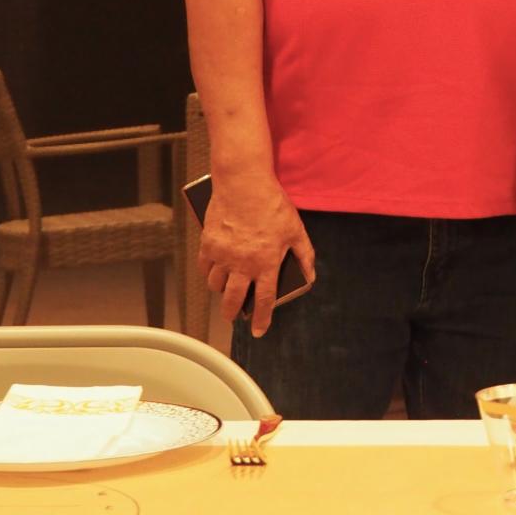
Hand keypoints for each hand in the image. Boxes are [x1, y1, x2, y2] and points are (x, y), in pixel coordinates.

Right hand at [198, 172, 314, 337]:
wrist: (244, 183)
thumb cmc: (272, 204)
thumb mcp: (296, 229)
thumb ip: (304, 254)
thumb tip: (310, 275)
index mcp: (266, 263)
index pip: (264, 300)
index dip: (262, 319)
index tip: (259, 331)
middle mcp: (242, 264)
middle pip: (233, 301)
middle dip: (233, 313)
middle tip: (234, 315)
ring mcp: (222, 256)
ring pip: (216, 286)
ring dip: (221, 291)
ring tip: (227, 288)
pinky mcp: (208, 245)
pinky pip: (204, 268)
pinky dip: (209, 273)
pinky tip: (215, 270)